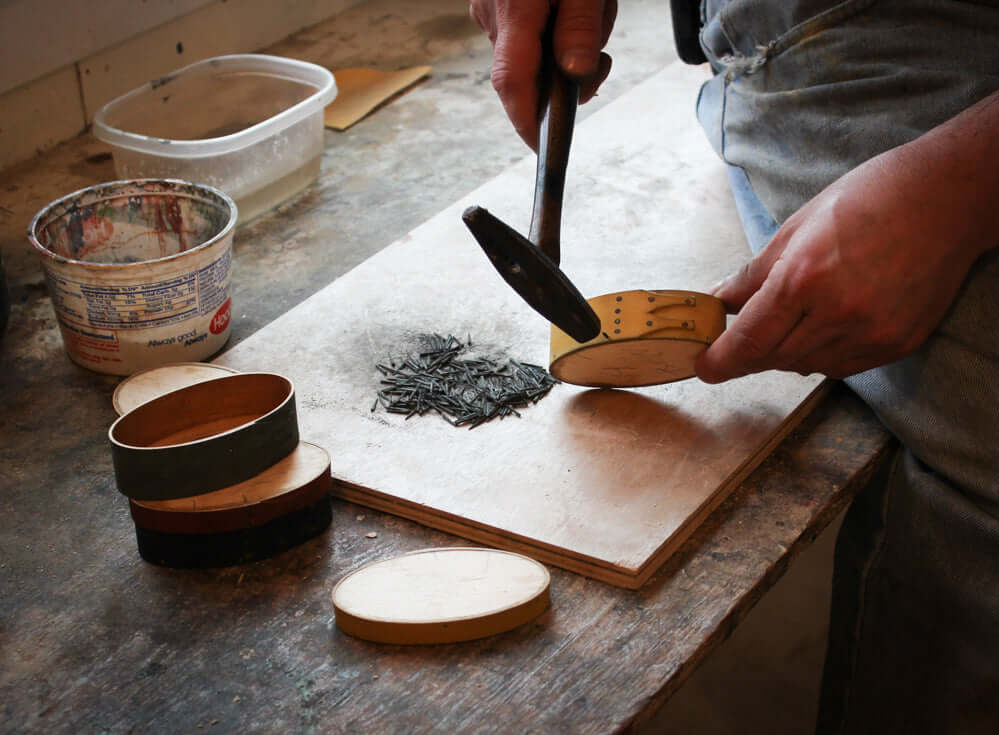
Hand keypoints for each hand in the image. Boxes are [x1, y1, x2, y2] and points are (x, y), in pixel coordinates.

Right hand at [469, 0, 616, 148]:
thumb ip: (580, 27)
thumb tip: (576, 76)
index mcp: (515, 8)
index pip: (512, 81)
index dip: (526, 122)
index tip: (542, 148)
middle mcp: (494, 14)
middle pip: (527, 74)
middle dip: (568, 75)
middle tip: (601, 56)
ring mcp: (491, 10)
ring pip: (531, 56)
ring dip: (565, 48)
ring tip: (589, 12)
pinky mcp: (497, 6)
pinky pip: (526, 37)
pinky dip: (554, 33)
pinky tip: (571, 9)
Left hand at [695, 112, 997, 382]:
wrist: (949, 196)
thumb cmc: (869, 198)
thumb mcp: (797, 227)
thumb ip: (753, 274)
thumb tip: (720, 302)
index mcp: (805, 279)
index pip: (749, 341)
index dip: (720, 361)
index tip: (703, 366)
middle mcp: (839, 314)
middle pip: (774, 358)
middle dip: (753, 351)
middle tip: (743, 335)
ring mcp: (872, 333)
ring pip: (807, 365)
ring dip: (788, 351)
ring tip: (797, 315)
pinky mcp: (898, 344)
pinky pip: (843, 366)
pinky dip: (823, 353)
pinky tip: (828, 323)